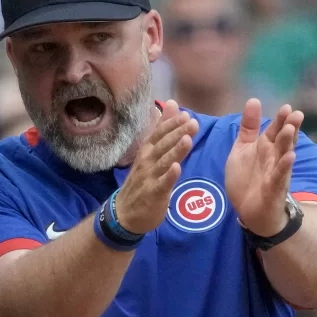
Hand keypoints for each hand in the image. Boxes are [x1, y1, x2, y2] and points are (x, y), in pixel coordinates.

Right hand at [114, 100, 198, 233]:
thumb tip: (172, 104)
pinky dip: (168, 176)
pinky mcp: (153, 193)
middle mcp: (147, 161)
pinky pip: (162, 184)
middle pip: (163, 145)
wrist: (124, 212)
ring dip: (175, 151)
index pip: (159, 134)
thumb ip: (162, 129)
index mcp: (147, 150)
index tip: (185, 115)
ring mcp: (149, 177)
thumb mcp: (150, 153)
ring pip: (163, 161)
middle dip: (177, 133)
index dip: (171, 124)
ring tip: (187, 140)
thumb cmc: (142, 180)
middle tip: (192, 123)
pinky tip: (176, 168)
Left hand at [226, 99, 302, 236]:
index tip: (286, 107)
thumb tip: (254, 100)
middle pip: (283, 140)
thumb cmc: (248, 177)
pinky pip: (280, 175)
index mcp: (266, 147)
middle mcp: (274, 157)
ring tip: (290, 129)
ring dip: (288, 143)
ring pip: (284, 155)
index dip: (280, 119)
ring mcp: (276, 172)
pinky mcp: (274, 187)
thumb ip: (248, 127)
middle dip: (289, 127)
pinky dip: (284, 166)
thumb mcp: (243, 149)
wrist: (250, 210)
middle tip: (295, 114)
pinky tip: (290, 157)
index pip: (275, 130)